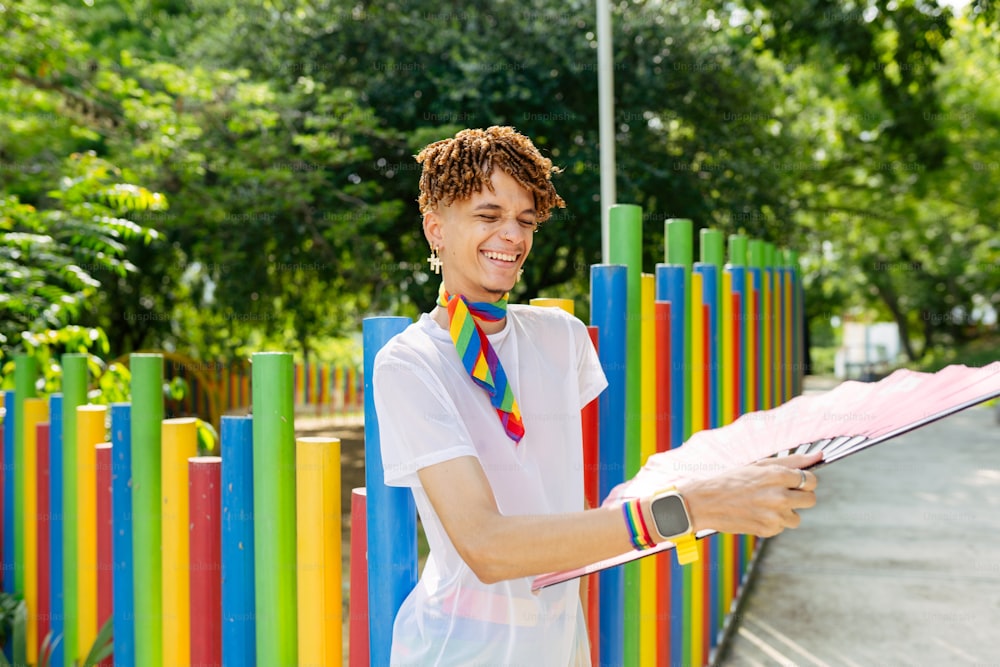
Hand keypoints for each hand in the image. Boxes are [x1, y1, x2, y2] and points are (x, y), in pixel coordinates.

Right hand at [676, 452, 820, 537]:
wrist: (705, 502)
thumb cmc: (732, 480)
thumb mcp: (759, 466)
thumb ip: (791, 461)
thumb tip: (819, 456)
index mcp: (777, 475)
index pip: (811, 480)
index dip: (804, 481)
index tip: (794, 482)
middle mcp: (779, 496)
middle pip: (810, 500)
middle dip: (800, 496)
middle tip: (781, 494)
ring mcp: (774, 515)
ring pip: (797, 517)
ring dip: (786, 512)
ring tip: (764, 505)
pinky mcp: (768, 530)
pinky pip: (782, 527)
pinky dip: (772, 522)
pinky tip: (756, 514)